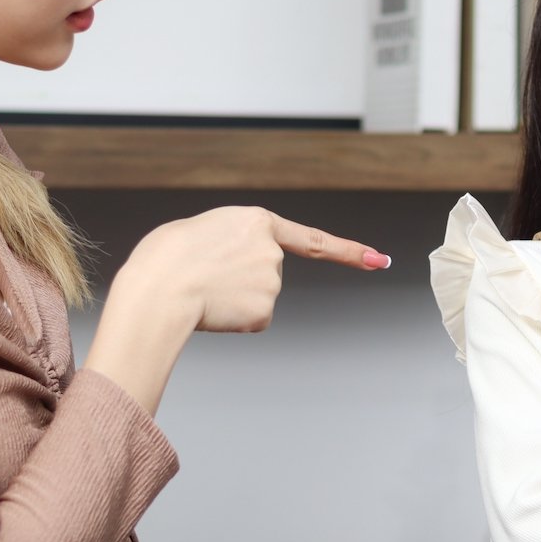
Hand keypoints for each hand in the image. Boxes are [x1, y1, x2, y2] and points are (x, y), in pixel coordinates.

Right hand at [85, 207, 389, 412]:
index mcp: (257, 221)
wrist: (160, 287)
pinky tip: (212, 309)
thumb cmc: (166, 256)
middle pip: (264, 273)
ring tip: (202, 289)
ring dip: (231, 298)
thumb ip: (229, 241)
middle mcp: (273, 253)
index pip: (314, 240)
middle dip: (239, 279)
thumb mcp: (200, 229)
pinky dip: (232, 319)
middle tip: (204, 275)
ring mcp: (272, 284)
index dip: (350, 251)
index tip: (380, 261)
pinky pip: (250, 319)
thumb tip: (230, 268)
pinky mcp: (264, 313)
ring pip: (256, 298)